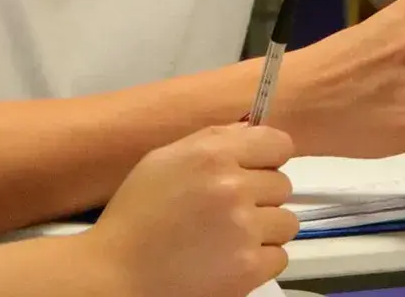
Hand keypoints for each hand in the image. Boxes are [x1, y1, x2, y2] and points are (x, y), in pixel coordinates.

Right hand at [87, 124, 299, 296]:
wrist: (118, 274)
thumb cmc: (136, 216)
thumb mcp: (163, 160)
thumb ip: (211, 141)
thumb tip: (250, 130)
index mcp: (211, 154)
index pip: (279, 144)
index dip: (269, 158)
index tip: (257, 170)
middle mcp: (233, 187)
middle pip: (283, 185)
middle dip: (261, 197)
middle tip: (228, 211)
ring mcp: (244, 229)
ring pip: (286, 222)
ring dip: (264, 230)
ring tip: (229, 237)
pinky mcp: (249, 267)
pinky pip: (279, 257)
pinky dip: (260, 260)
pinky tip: (229, 259)